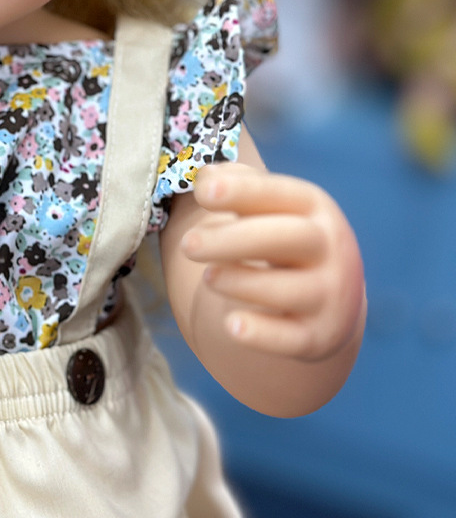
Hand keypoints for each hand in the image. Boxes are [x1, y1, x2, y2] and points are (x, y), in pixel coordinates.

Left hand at [181, 163, 364, 361]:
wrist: (330, 296)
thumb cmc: (279, 235)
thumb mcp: (266, 204)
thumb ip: (234, 184)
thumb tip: (204, 179)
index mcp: (313, 207)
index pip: (279, 194)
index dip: (242, 191)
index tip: (203, 192)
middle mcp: (330, 248)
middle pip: (289, 238)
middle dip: (233, 240)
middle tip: (187, 244)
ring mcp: (330, 295)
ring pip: (289, 290)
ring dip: (242, 282)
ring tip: (208, 277)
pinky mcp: (320, 337)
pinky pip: (292, 339)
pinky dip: (262, 335)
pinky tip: (232, 325)